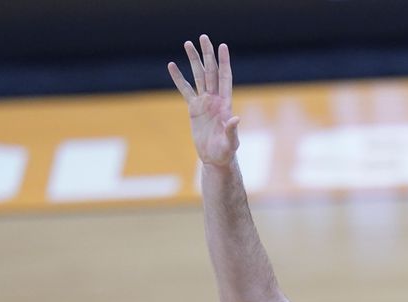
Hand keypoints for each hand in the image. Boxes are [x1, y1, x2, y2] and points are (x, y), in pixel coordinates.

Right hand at [167, 35, 239, 165]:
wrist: (215, 158)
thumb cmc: (226, 152)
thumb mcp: (230, 142)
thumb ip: (232, 130)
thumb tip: (236, 119)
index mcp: (225, 103)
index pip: (225, 78)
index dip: (224, 62)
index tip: (222, 46)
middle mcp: (215, 99)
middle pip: (211, 72)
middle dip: (207, 54)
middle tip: (203, 37)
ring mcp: (204, 102)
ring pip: (198, 76)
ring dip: (193, 60)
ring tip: (187, 43)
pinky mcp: (194, 108)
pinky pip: (185, 90)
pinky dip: (178, 78)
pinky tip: (172, 65)